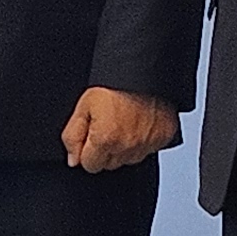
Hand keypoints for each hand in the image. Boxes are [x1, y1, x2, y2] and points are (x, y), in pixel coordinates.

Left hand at [61, 86, 179, 172]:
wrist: (143, 70)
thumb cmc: (114, 84)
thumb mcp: (83, 106)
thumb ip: (72, 136)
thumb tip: (74, 161)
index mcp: (105, 139)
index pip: (89, 165)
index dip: (87, 150)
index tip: (93, 134)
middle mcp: (128, 146)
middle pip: (109, 164)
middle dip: (105, 149)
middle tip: (108, 124)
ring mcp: (148, 144)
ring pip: (129, 159)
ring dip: (124, 147)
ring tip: (124, 122)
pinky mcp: (164, 138)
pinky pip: (148, 150)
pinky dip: (143, 140)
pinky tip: (139, 123)